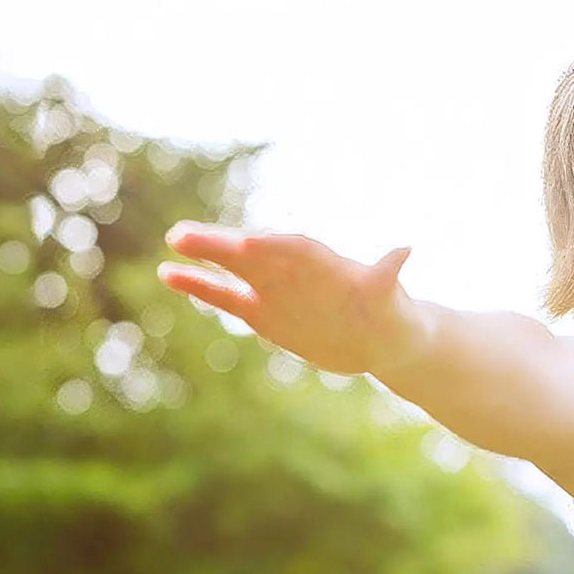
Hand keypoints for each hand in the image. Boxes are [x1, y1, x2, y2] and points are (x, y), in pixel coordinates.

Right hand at [156, 220, 426, 375]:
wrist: (383, 340)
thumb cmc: (394, 316)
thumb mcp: (394, 301)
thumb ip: (388, 278)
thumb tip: (404, 250)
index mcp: (326, 265)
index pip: (296, 250)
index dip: (274, 246)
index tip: (249, 242)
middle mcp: (296, 272)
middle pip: (257, 252)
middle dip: (225, 244)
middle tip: (186, 233)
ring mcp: (275, 290)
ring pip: (235, 269)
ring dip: (206, 255)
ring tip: (174, 239)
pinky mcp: (263, 313)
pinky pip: (226, 297)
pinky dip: (199, 286)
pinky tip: (169, 273)